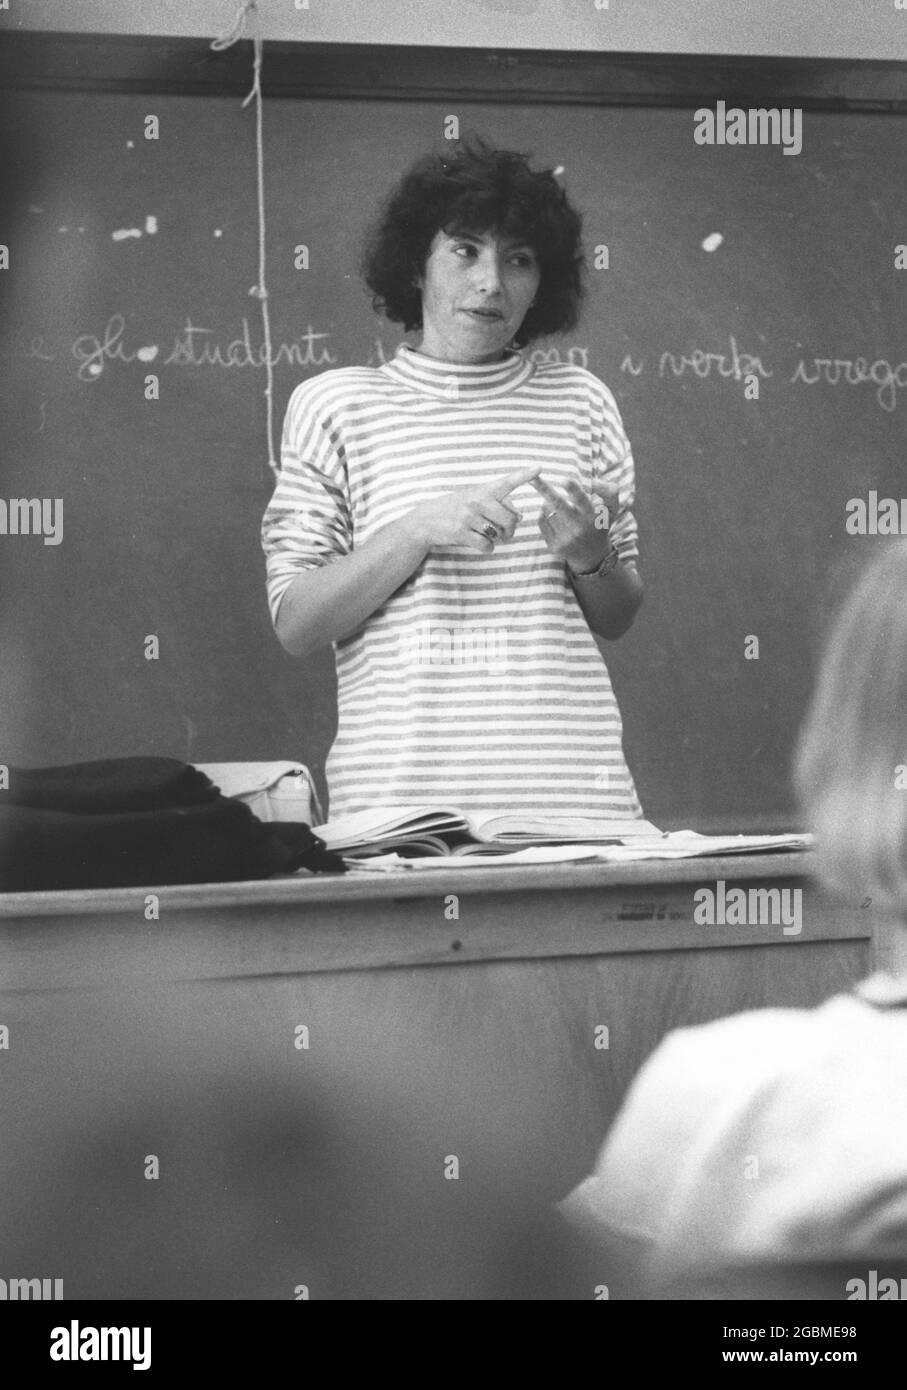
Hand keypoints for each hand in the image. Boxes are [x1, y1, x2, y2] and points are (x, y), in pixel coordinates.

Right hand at [402, 465, 540, 552]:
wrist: (425, 520)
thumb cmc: (455, 508)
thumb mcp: (475, 499)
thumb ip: (499, 504)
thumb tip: (520, 516)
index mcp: (483, 490)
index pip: (506, 482)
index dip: (523, 475)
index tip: (538, 468)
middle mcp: (477, 501)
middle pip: (510, 520)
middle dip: (511, 530)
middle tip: (506, 533)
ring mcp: (468, 517)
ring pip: (499, 535)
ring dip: (497, 540)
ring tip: (487, 535)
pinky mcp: (461, 533)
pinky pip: (487, 546)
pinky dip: (487, 549)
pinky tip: (479, 543)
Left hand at [531, 475, 623, 572]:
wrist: (592, 556)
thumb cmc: (600, 525)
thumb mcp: (612, 509)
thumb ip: (609, 491)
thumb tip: (593, 481)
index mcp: (592, 517)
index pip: (582, 501)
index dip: (574, 490)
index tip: (565, 479)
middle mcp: (578, 528)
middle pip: (558, 504)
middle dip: (545, 490)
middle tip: (532, 478)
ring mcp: (565, 538)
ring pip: (547, 510)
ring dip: (548, 501)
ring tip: (555, 503)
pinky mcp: (554, 546)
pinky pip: (542, 521)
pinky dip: (544, 514)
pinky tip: (553, 515)